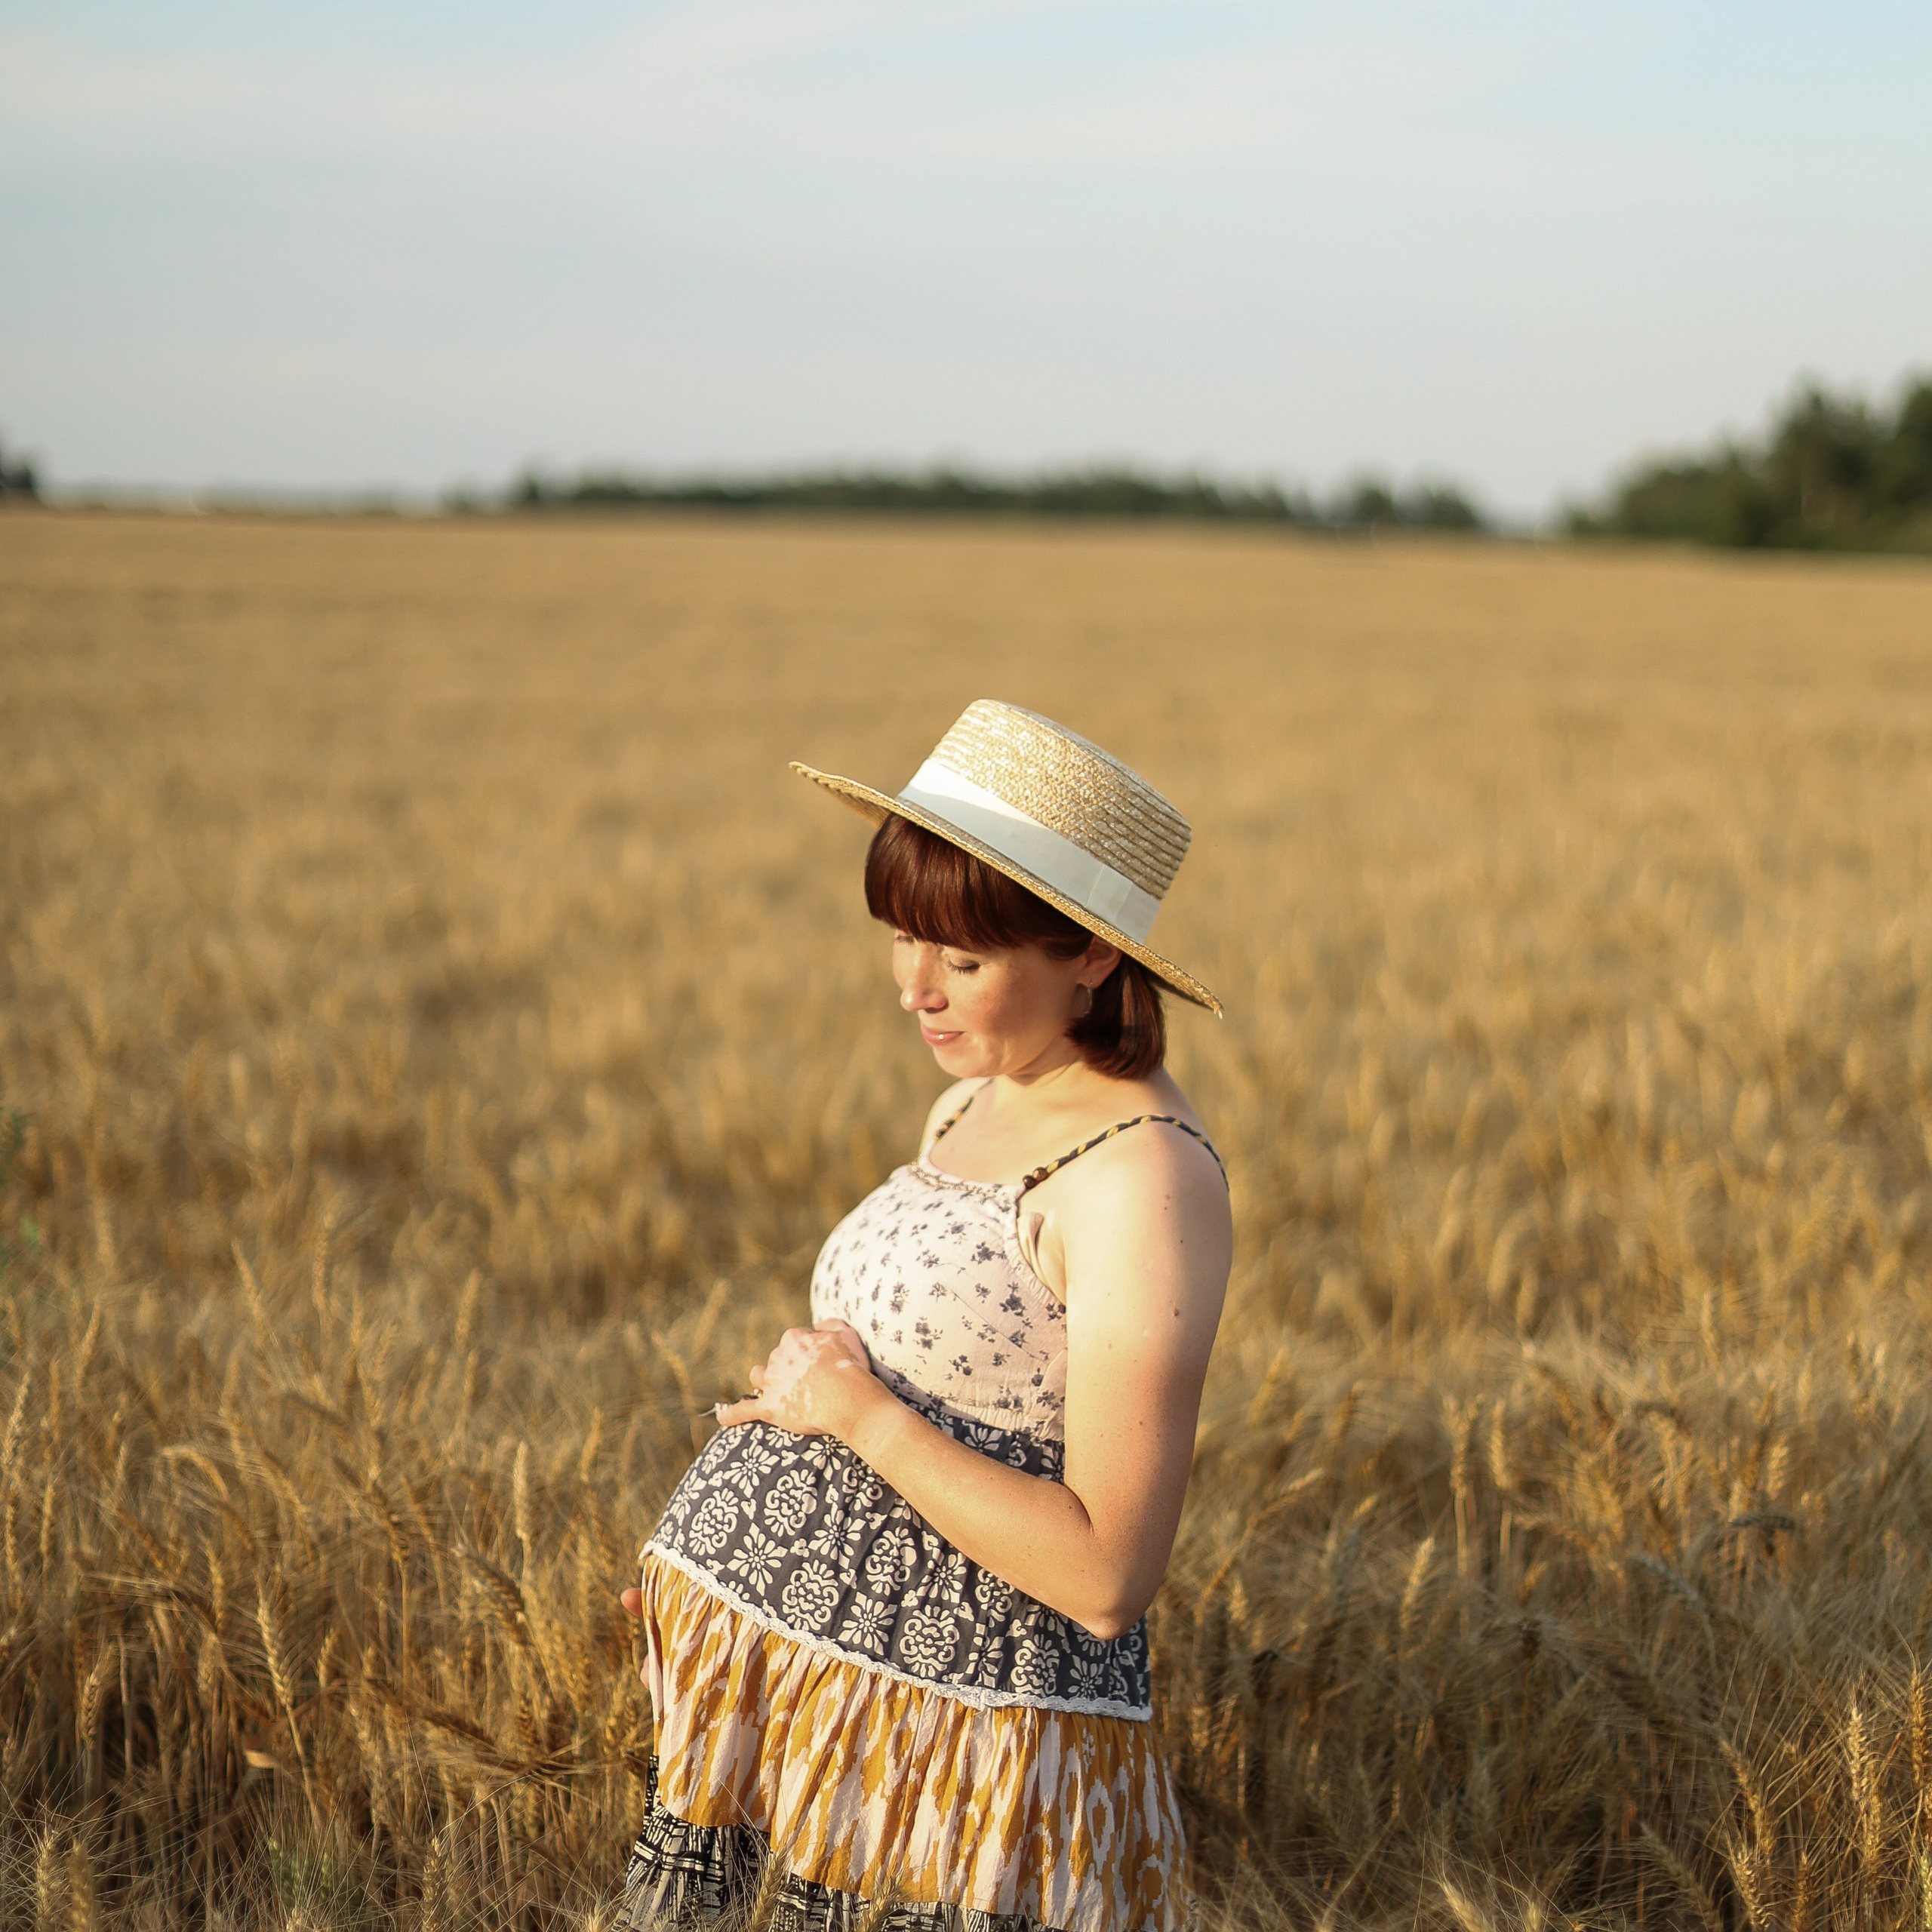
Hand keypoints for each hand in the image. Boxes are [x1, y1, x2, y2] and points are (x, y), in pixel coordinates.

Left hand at [714, 1319, 882, 1439]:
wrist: (846, 1398)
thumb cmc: (850, 1366)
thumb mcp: (847, 1334)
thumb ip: (830, 1324)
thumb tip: (817, 1325)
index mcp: (794, 1338)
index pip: (796, 1341)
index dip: (810, 1353)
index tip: (823, 1364)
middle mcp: (778, 1357)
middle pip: (778, 1359)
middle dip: (789, 1368)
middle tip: (812, 1383)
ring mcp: (771, 1383)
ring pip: (759, 1377)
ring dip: (765, 1381)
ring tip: (777, 1391)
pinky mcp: (768, 1407)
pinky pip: (743, 1410)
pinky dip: (732, 1414)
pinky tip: (723, 1416)